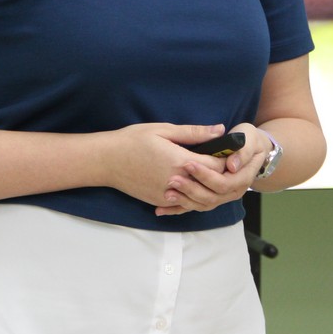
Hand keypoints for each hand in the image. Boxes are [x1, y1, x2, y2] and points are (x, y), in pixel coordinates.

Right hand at [101, 122, 228, 210]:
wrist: (106, 160)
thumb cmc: (133, 140)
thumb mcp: (164, 130)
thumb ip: (194, 133)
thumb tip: (219, 130)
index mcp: (180, 161)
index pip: (217, 166)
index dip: (225, 158)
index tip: (226, 151)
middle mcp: (177, 182)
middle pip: (212, 184)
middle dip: (220, 174)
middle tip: (221, 163)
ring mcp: (168, 195)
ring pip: (200, 198)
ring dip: (207, 187)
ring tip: (209, 174)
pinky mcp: (160, 201)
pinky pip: (184, 204)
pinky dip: (192, 196)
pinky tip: (193, 185)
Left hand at [157, 122, 270, 215]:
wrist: (248, 148)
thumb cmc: (246, 140)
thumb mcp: (248, 138)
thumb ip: (241, 150)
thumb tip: (231, 165)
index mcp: (242, 177)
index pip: (224, 182)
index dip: (206, 175)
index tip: (188, 164)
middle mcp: (233, 191)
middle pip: (211, 197)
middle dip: (191, 188)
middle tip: (173, 179)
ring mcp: (221, 196)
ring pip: (202, 204)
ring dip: (183, 200)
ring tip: (167, 193)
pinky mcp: (210, 197)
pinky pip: (194, 206)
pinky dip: (178, 209)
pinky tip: (161, 209)